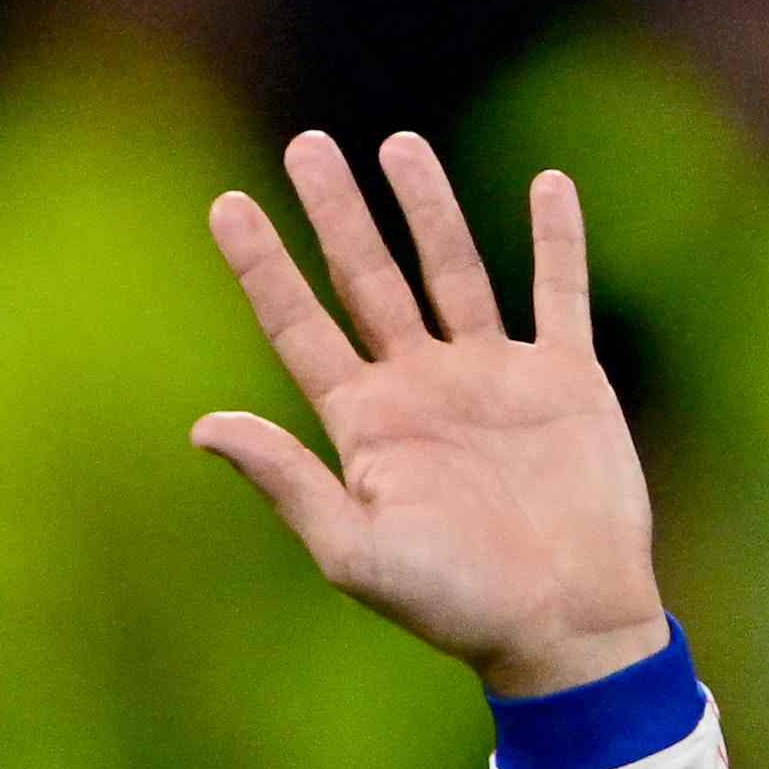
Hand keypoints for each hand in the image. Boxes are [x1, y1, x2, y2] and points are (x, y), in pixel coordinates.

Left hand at [196, 133, 671, 699]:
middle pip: (367, 278)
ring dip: (428, 206)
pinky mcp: (565, 378)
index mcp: (365, 423)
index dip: (263, 266)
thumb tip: (203, 426)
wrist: (566, 624)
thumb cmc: (455, 604)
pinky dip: (557, 238)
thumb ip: (288, 481)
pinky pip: (559, 291)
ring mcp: (493, 376)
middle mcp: (421, 386)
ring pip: (453, 268)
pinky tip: (546, 183)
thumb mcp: (355, 551)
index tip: (228, 204)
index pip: (299, 326)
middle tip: (305, 144)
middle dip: (336, 212)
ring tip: (398, 146)